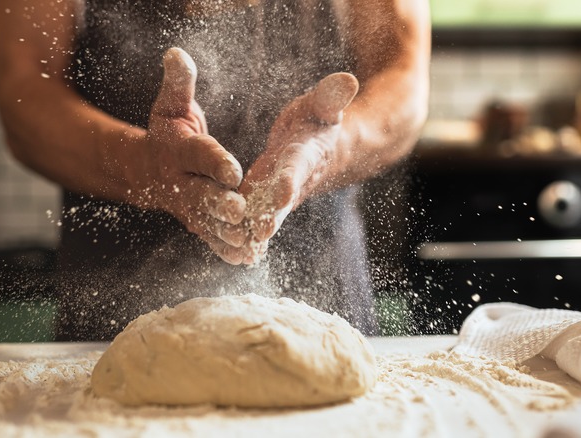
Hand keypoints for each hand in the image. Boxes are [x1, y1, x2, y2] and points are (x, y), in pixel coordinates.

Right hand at [129, 48, 247, 263]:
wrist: (145, 169)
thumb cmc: (167, 131)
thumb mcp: (171, 105)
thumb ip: (179, 83)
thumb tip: (176, 53)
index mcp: (178, 150)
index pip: (198, 155)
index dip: (215, 161)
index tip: (234, 169)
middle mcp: (180, 182)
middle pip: (201, 194)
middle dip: (219, 203)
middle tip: (240, 211)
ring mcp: (186, 206)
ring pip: (207, 222)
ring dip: (226, 233)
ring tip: (249, 240)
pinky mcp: (195, 222)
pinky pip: (209, 237)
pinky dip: (225, 249)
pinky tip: (246, 258)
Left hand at [236, 73, 359, 262]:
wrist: (324, 148)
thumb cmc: (319, 120)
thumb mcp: (323, 105)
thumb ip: (331, 96)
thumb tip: (348, 79)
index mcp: (306, 154)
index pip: (298, 167)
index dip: (290, 179)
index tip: (282, 191)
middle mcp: (294, 180)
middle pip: (282, 201)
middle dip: (271, 216)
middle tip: (259, 233)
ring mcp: (279, 195)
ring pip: (266, 215)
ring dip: (254, 231)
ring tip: (239, 248)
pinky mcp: (266, 201)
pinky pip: (256, 219)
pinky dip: (247, 235)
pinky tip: (232, 251)